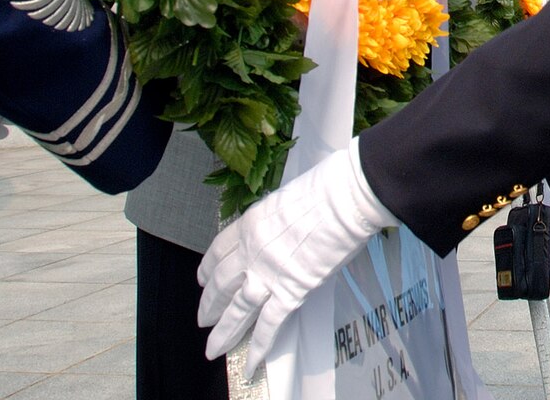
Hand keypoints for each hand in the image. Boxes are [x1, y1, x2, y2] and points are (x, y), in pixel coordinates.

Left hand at [196, 140, 391, 372]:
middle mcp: (251, 251)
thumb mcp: (285, 198)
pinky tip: (251, 362)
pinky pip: (270, 324)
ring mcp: (268, 273)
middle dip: (210, 304)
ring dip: (224, 331)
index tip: (203, 281)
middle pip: (222, 283)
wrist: (346, 197)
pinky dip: (259, 346)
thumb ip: (275, 221)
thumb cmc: (325, 187)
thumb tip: (281, 232)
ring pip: (237, 309)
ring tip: (214, 347)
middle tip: (204, 318)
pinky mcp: (291, 290)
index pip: (218, 252)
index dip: (208, 270)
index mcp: (249, 223)